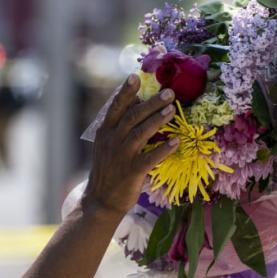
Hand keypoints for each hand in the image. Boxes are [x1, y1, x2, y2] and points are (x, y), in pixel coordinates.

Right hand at [82, 75, 178, 216]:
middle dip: (151, 103)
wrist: (100, 200)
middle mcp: (112, 141)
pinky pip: (150, 158)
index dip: (126, 92)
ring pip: (141, 133)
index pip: (116, 107)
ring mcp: (122, 156)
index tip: (135, 77)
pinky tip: (175, 142)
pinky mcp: (132, 171)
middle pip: (133, 116)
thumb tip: (137, 103)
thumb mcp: (107, 145)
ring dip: (158, 120)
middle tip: (169, 93)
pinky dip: (163, 149)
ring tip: (172, 110)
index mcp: (105, 132)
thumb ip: (119, 126)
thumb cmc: (108, 170)